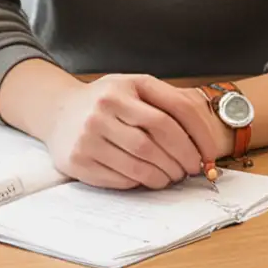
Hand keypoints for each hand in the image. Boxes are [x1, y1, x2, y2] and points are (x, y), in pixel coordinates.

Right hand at [37, 74, 226, 189]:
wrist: (57, 112)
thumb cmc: (106, 102)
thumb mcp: (133, 88)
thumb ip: (166, 102)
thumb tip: (204, 140)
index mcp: (124, 86)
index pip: (173, 110)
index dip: (198, 135)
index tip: (210, 153)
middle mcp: (104, 107)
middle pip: (158, 139)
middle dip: (183, 158)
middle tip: (192, 169)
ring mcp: (88, 134)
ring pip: (141, 163)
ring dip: (165, 175)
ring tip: (172, 176)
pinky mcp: (78, 160)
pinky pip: (120, 178)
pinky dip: (141, 182)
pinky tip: (148, 178)